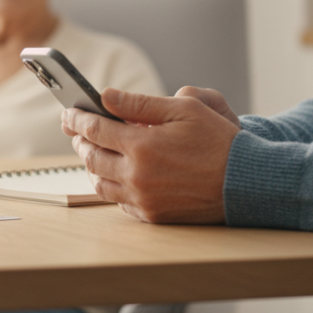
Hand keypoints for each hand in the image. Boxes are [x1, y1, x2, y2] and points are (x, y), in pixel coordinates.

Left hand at [60, 87, 241, 223]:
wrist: (244, 182)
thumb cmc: (218, 141)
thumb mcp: (184, 110)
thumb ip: (140, 103)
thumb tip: (106, 97)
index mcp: (141, 146)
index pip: (94, 128)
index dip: (77, 118)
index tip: (69, 112)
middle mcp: (136, 175)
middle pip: (91, 156)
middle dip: (81, 140)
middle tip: (80, 130)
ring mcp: (142, 198)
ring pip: (100, 182)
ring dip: (92, 164)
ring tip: (96, 151)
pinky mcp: (151, 215)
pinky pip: (118, 201)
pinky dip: (112, 185)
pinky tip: (117, 174)